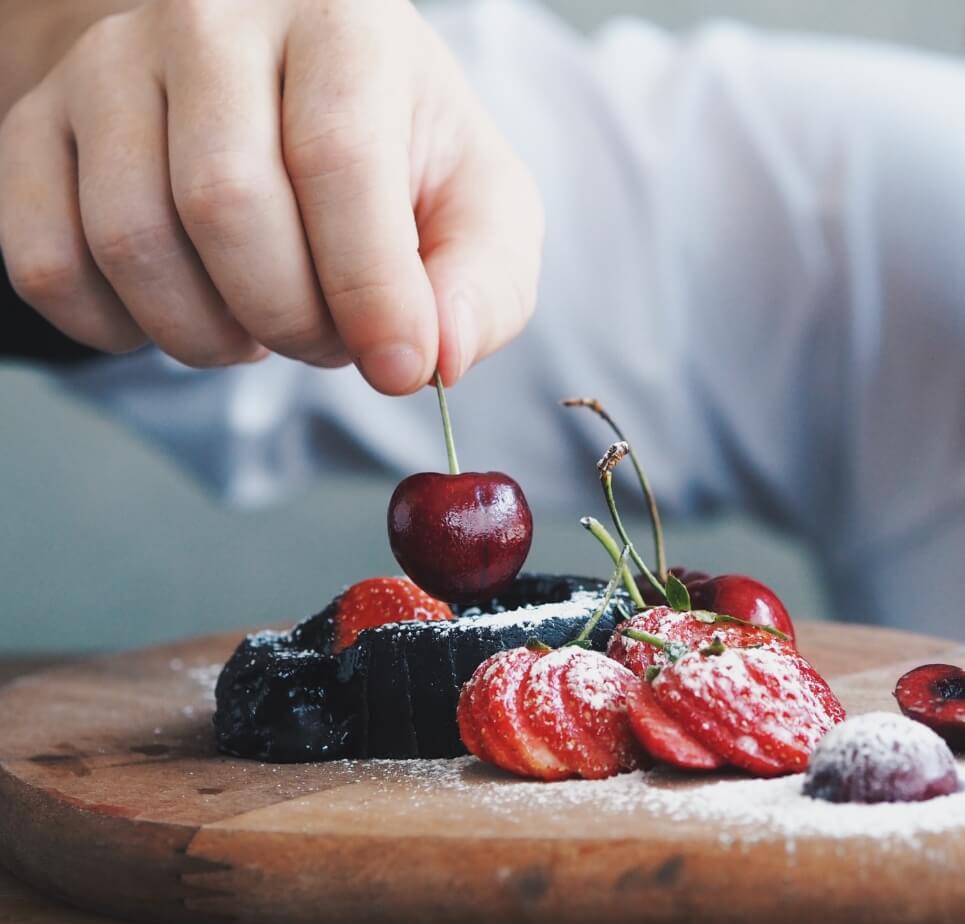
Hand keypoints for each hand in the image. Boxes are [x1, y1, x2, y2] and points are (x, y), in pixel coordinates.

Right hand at [0, 0, 542, 392]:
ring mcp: (107, 69)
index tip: (401, 369)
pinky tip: (184, 312)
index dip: (371, 291)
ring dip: (211, 336)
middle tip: (328, 337)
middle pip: (226, 206)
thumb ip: (483, 278)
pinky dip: (122, 332)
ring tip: (262, 321)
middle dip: (293, 321)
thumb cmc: (392, 152)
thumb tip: (441, 357)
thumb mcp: (475, 202)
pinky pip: (47, 264)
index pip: (337, 160)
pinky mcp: (36, 128)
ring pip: (133, 244)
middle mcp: (208, 20)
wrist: (274, 87)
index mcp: (339, 24)